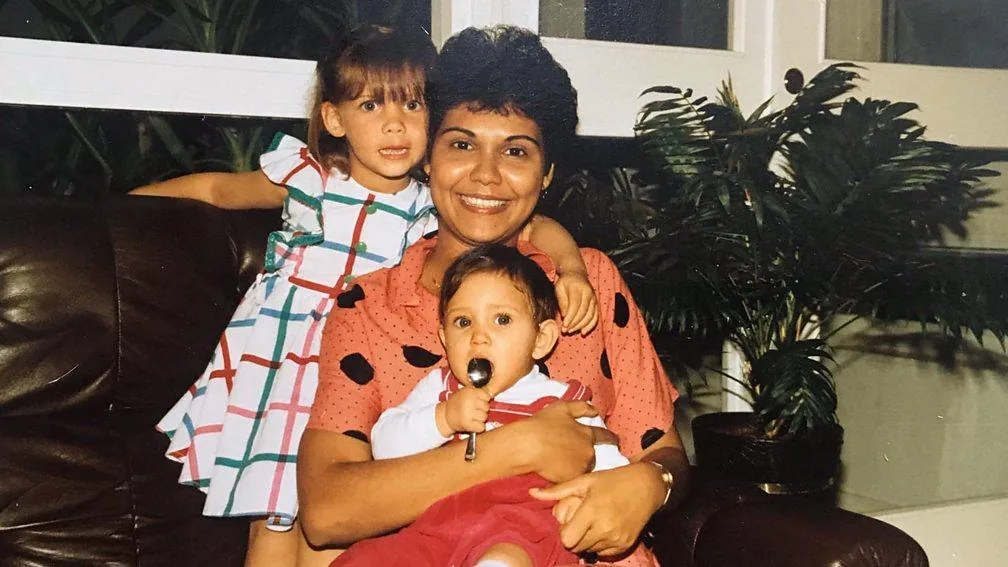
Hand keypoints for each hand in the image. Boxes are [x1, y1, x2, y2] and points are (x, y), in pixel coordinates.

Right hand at [438, 387, 490, 434]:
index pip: (487, 396)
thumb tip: (490, 392)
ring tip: (472, 417)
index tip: (478, 402)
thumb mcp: (465, 392)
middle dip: (482, 409)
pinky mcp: (466, 424)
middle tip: (474, 410)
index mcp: (469, 392)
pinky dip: (478, 427)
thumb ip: (477, 391)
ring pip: (484, 417)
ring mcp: (467, 413)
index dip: (484, 400)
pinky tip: (472, 424)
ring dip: (480, 419)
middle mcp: (469, 401)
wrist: (444, 416)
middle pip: (486, 407)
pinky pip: (481, 427)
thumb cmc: (456, 403)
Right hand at [520, 401, 616, 482]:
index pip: (604, 436)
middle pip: (591, 456)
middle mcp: (588, 453)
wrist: (528, 446)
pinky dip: (564, 474)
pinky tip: (552, 469)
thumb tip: (595, 411)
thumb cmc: (543, 424)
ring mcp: (579, 468)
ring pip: (581, 468)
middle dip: (583, 454)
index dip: (610, 438)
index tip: (616, 440)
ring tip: (557, 460)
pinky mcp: (569, 480)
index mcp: (587, 435)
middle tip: (567, 451)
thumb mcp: (562, 408)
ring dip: (574, 465)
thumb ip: (581, 407)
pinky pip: (570, 478)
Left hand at [529, 463, 664, 556]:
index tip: (568, 521)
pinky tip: (604, 528)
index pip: (566, 539)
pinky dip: (600, 544)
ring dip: (587, 540)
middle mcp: (604, 528)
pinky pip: (604, 553)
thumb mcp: (585, 481)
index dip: (564, 531)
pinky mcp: (625, 544)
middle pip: (576, 547)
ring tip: (593, 523)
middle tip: (580, 522)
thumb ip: (558, 491)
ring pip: (589, 551)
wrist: (646, 486)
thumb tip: (532, 493)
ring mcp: (616, 538)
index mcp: (592, 510)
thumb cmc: (612, 480)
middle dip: (574, 537)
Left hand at [554, 272, 598, 335]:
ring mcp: (594, 299)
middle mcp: (589, 293)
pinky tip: (583, 332)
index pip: (575, 305)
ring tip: (571, 331)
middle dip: (574, 323)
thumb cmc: (565, 282)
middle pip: (583, 312)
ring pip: (590, 316)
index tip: (564, 326)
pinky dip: (590, 326)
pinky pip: (596, 317)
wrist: (577, 274)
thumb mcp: (559, 288)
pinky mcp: (596, 304)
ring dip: (581, 326)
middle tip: (566, 330)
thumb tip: (565, 316)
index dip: (570, 317)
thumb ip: (562, 301)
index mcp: (578, 288)